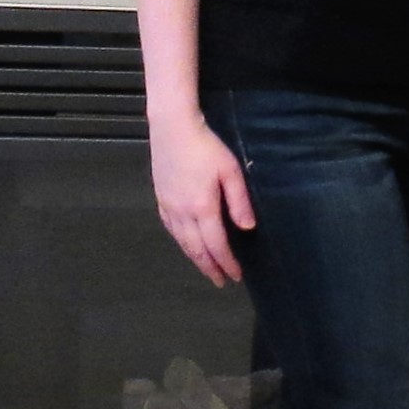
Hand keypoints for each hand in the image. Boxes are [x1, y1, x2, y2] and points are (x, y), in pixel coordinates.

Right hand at [149, 114, 255, 286]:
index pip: (216, 245)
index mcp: (202, 207)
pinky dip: (181, 242)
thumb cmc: (205, 146)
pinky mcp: (160, 198)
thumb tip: (247, 228)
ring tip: (207, 269)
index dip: (226, 263)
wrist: (172, 127)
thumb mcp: (230, 171)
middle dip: (210, 268)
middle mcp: (182, 212)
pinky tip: (187, 244)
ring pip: (182, 242)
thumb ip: (239, 201)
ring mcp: (168, 206)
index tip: (236, 276)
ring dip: (195, 259)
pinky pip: (171, 229)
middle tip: (221, 281)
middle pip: (197, 249)